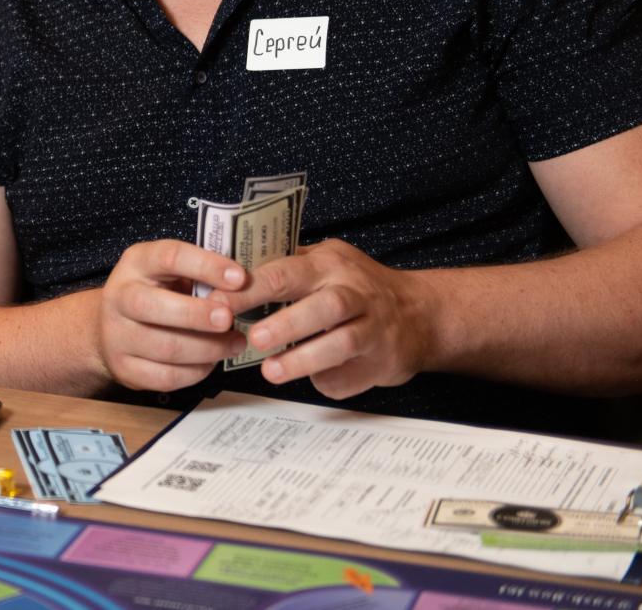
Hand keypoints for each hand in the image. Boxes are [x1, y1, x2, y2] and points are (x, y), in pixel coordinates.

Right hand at [97, 240, 247, 391]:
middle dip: (196, 315)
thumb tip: (242, 284)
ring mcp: (116, 335)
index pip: (169, 257)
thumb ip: (199, 275)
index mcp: (136, 263)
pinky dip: (196, 372)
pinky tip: (211, 362)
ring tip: (235, 344)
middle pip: (151, 306)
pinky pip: (166, 377)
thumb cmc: (157, 294)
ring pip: (165, 347)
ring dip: (208, 348)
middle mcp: (119, 296)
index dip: (206, 266)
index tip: (239, 279)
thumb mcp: (171, 272)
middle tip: (229, 319)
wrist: (113, 327)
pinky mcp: (124, 368)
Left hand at [221, 239, 433, 398]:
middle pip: (325, 306)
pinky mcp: (383, 362)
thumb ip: (284, 267)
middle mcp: (356, 293)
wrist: (421, 314)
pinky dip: (328, 381)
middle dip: (287, 323)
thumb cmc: (356, 286)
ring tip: (271, 371)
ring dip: (304, 359)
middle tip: (254, 338)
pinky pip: (350, 376)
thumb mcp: (325, 260)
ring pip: (342, 343)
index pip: (287, 271)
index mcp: (330, 265)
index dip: (252, 288)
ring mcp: (374, 329)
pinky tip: (311, 380)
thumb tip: (227, 279)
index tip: (220, 303)